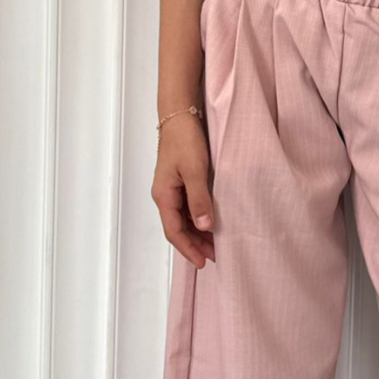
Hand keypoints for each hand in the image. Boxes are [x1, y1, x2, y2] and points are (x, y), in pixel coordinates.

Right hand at [151, 112, 215, 269]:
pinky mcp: (179, 181)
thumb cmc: (185, 140)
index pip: (174, 231)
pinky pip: (187, 208)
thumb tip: (204, 226)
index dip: (188, 249)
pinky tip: (211, 222)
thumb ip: (199, 199)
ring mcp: (171, 189)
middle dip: (194, 244)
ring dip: (197, 233)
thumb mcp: (195, 170)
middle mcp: (165, 195)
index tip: (203, 262)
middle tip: (214, 256)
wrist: (180, 116)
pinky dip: (198, 219)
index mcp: (164, 195)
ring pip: (182, 219)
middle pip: (178, 228)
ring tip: (215, 244)